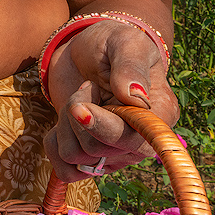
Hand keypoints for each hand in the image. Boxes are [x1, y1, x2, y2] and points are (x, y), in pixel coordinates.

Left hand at [42, 19, 178, 182]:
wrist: (86, 54)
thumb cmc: (111, 44)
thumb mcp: (124, 43)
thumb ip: (130, 66)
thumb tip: (136, 97)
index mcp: (159, 116)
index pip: (135, 140)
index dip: (104, 127)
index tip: (80, 108)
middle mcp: (139, 143)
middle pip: (96, 148)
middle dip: (78, 111)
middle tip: (88, 86)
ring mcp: (114, 155)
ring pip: (76, 157)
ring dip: (66, 123)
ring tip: (81, 99)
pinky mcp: (89, 161)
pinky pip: (64, 171)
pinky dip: (54, 145)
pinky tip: (64, 123)